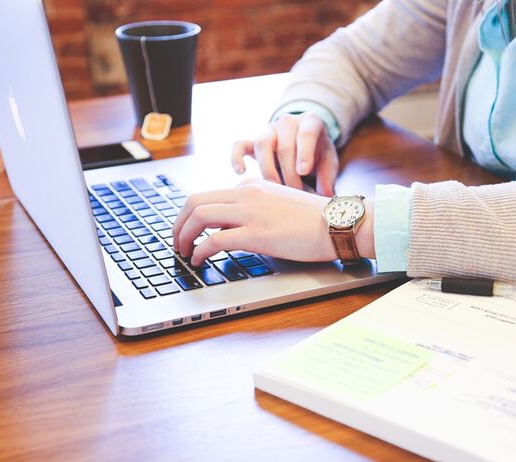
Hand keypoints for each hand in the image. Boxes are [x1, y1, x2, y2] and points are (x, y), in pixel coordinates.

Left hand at [172, 179, 374, 264]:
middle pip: (195, 201)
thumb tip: (237, 227)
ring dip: (183, 236)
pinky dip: (200, 251)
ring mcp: (250, 212)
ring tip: (183, 252)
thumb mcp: (280, 204)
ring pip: (199, 216)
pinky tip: (199, 261)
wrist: (338, 223)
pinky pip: (215, 240)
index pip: (210, 195)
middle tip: (177, 242)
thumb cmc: (316, 220)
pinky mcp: (256, 233)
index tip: (188, 231)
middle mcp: (247, 194)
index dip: (191, 216)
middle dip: (179, 223)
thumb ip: (258, 209)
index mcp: (252, 186)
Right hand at [231, 112, 338, 196]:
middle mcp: (287, 122)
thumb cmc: (318, 153)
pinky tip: (241, 172)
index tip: (303, 171)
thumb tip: (326, 195)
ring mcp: (268, 131)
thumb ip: (328, 177)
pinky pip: (239, 145)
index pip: (306, 134)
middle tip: (295, 193)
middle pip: (284, 145)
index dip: (304, 153)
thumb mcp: (329, 161)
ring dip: (268, 169)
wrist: (303, 142)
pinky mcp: (253, 141)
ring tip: (275, 189)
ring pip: (262, 144)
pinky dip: (237, 157)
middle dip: (289, 172)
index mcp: (310, 122)